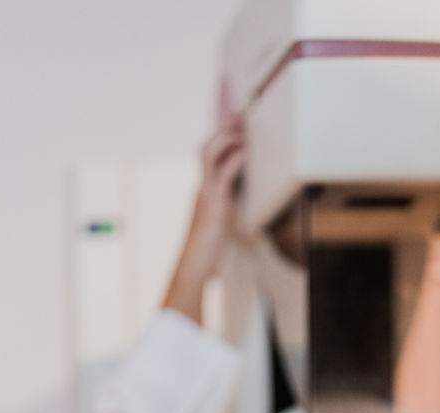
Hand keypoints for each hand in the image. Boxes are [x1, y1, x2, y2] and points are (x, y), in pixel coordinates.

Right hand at [163, 122, 247, 322]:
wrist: (193, 269)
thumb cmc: (205, 253)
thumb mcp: (219, 226)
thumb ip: (226, 211)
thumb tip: (237, 204)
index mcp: (204, 191)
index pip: (208, 155)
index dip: (221, 138)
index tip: (236, 124)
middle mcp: (202, 187)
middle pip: (206, 146)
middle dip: (224, 129)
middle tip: (241, 117)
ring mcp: (205, 193)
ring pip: (210, 152)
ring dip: (228, 137)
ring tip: (244, 131)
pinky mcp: (213, 203)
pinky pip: (224, 174)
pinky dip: (235, 159)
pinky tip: (246, 152)